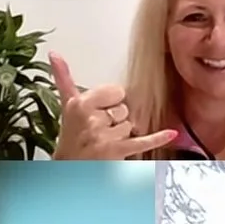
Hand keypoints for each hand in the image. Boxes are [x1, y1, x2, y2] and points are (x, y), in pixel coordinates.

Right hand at [50, 53, 177, 159]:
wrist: (69, 170)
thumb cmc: (70, 138)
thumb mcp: (66, 106)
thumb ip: (63, 77)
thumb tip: (54, 53)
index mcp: (79, 104)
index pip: (115, 91)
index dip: (111, 102)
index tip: (98, 112)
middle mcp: (90, 119)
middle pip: (124, 109)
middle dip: (115, 120)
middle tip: (98, 131)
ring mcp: (103, 136)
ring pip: (131, 125)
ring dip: (122, 135)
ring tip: (104, 143)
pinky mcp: (116, 152)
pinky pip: (142, 141)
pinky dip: (156, 138)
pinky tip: (170, 133)